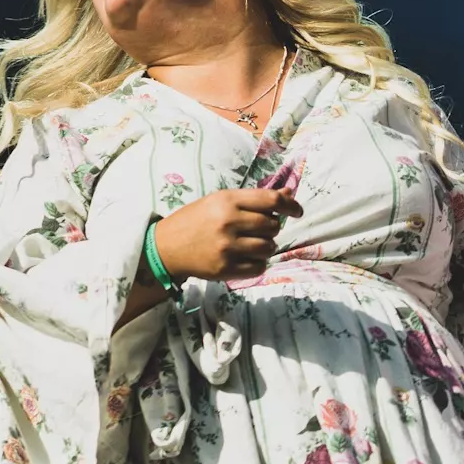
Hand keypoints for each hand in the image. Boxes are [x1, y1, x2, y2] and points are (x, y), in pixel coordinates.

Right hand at [150, 188, 302, 282]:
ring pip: (269, 247)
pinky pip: (259, 267)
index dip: (290, 205)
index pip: (271, 201)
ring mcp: (227, 247)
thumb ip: (253, 199)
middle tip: (257, 229)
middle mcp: (228, 222)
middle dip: (271, 228)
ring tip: (251, 244)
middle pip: (273, 225)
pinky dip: (258, 263)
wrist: (166, 247)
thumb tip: (288, 194)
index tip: (297, 211)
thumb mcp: (220, 202)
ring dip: (266, 246)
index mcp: (226, 200)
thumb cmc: (195, 220)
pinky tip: (245, 257)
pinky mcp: (226, 269)